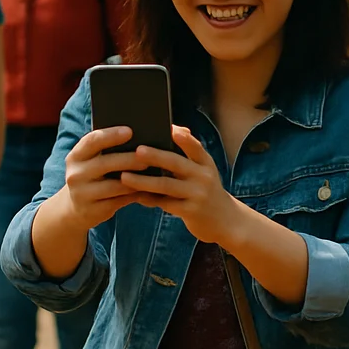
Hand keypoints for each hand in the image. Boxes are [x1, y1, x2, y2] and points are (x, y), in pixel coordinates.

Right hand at [57, 126, 154, 231]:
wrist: (76, 208)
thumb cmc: (92, 177)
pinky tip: (148, 190)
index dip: (111, 135)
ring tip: (154, 173)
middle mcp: (75, 174)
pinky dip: (135, 195)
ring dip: (136, 180)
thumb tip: (137, 138)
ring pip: (115, 185)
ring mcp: (82, 194)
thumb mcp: (91, 162)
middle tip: (149, 156)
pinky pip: (119, 201)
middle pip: (106, 163)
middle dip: (130, 159)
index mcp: (76, 156)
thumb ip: (106, 151)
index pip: (92, 141)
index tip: (130, 131)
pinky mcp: (93, 210)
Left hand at [121, 126, 240, 244]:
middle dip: (155, 156)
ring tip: (124, 177)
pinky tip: (133, 196)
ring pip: (166, 186)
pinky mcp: (190, 211)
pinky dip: (148, 199)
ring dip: (143, 181)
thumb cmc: (207, 190)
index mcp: (205, 163)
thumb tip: (176, 128)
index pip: (194, 146)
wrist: (225, 220)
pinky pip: (164, 204)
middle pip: (176, 163)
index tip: (169, 129)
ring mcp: (197, 195)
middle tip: (136, 151)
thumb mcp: (205, 169)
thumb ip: (191, 151)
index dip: (182, 138)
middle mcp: (203, 177)